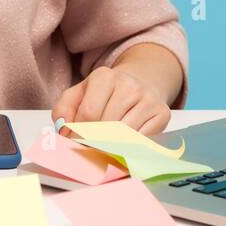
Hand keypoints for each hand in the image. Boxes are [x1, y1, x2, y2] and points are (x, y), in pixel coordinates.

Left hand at [51, 66, 172, 137]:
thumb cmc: (105, 94)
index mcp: (104, 76)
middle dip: (94, 142)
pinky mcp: (162, 113)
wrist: (139, 84)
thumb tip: (64, 130)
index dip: (79, 134)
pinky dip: (130, 147)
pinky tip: (123, 144)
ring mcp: (147, 98)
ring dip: (111, 146)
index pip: (88, 114)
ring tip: (105, 146)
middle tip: (89, 149)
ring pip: (124, 135)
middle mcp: (128, 84)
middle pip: (107, 126)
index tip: (75, 144)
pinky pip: (142, 140)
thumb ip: (63, 110)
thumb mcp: (79, 94)